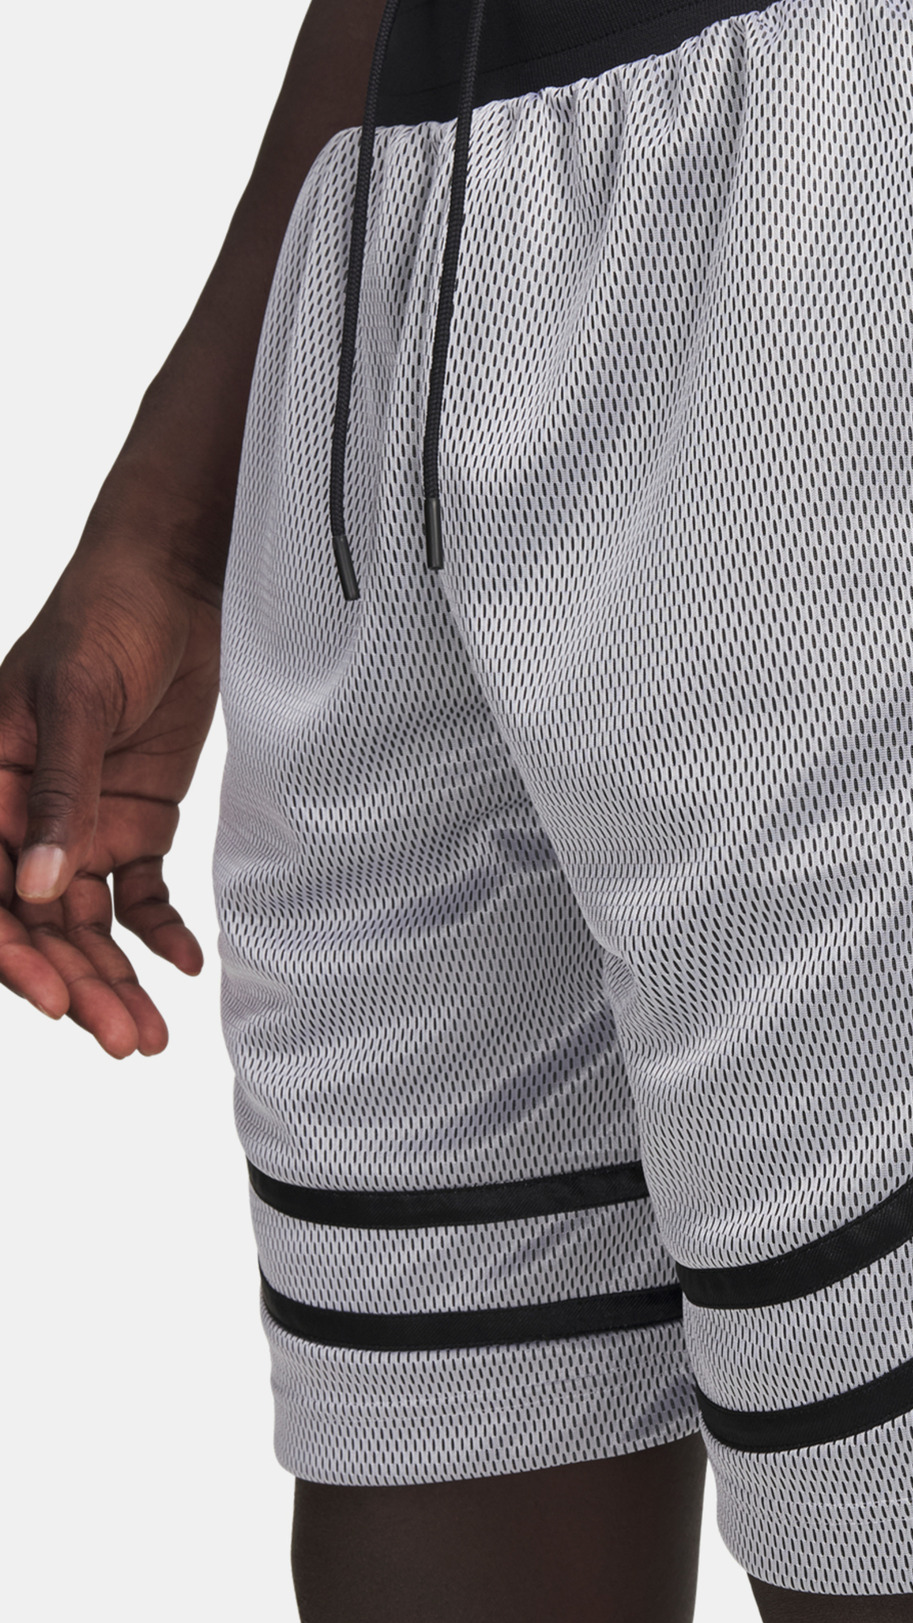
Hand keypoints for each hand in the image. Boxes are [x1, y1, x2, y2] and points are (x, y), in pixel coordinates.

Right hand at [0, 539, 219, 1056]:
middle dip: (74, 984)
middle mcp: (21, 817)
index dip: (11, 952)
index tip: (53, 1001)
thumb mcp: (79, 701)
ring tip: (150, 1035)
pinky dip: (158, 933)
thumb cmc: (107, 618)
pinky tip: (186, 966)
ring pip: (86, 921)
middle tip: (121, 1040)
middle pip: (37, 921)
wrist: (178, 581)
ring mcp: (78, 822)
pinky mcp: (134, 819)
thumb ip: (61, 792)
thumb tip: (41, 888)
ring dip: (114, 977)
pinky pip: (138, 893)